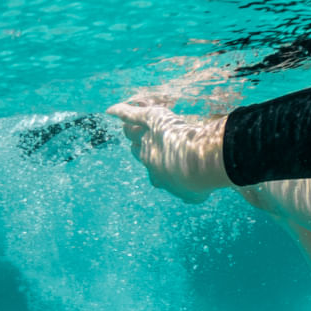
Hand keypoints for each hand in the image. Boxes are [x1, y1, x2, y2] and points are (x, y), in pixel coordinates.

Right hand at [108, 99, 229, 202]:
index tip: (171, 167)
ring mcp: (147, 139)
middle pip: (137, 150)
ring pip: (132, 133)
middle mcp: (148, 159)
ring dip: (133, 130)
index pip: (152, 175)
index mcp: (158, 178)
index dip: (159, 171)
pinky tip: (111, 110)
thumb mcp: (196, 196)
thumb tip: (190, 199)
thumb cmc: (199, 180)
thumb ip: (191, 197)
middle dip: (143, 147)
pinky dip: (121, 111)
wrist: (198, 162)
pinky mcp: (149, 120)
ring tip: (137, 125)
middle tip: (155, 142)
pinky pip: (131, 115)